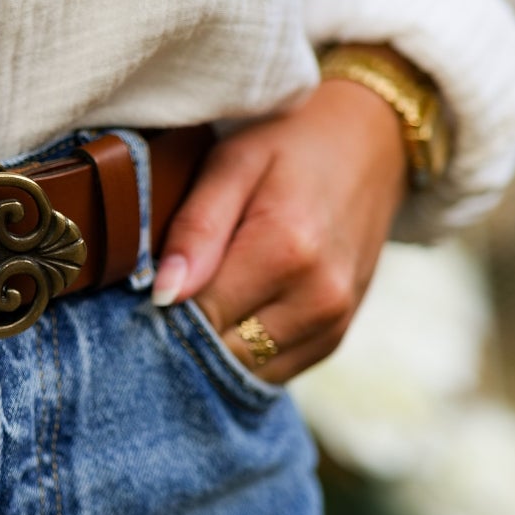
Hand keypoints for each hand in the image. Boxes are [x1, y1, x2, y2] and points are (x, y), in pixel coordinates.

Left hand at [151, 79, 410, 383]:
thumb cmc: (290, 144)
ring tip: (202, 298)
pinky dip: (246, 351)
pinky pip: (274, 370)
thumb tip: (163, 295)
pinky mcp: (336, 337)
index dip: (161, 310)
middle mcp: (318, 298)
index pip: (198, 318)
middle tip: (168, 294)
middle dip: (187, 335)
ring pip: (247, 370)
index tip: (143, 289)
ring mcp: (333, 323)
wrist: (370, 143)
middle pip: (222, 353)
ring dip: (216, 347)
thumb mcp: (233, 163)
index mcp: (287, 250)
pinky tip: (234, 310)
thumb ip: (197, 228)